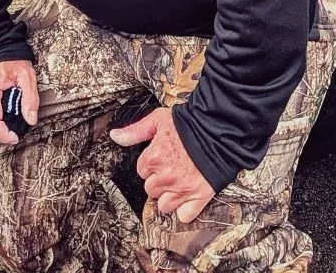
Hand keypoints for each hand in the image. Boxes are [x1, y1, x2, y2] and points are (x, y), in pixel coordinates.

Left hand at [110, 106, 215, 224]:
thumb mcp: (159, 119)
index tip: (163, 158)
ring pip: (164, 205)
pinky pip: (183, 216)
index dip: (152, 164)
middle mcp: (166, 176)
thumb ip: (136, 130)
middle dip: (159, 180)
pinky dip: (185, 209)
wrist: (219, 130)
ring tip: (180, 182)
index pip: (142, 170)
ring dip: (170, 196)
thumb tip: (116, 136)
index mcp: (154, 157)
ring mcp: (182, 189)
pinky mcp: (198, 198)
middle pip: (151, 189)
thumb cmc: (190, 124)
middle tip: (173, 168)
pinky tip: (189, 196)